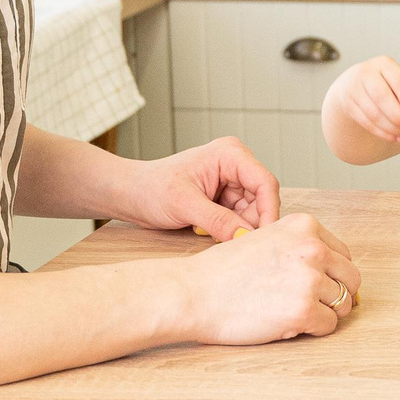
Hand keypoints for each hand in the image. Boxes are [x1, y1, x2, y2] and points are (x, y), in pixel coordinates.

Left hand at [112, 136, 280, 239]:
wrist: (130, 194)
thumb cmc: (151, 189)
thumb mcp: (185, 205)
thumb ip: (218, 221)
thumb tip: (246, 237)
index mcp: (230, 154)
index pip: (264, 182)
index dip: (269, 210)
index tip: (266, 237)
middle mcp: (235, 164)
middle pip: (261, 199)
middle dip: (251, 223)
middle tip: (238, 245)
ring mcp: (230, 181)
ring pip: (251, 211)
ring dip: (237, 228)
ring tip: (210, 234)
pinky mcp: (224, 197)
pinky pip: (238, 217)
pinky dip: (229, 229)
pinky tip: (207, 232)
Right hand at [180, 212, 361, 344]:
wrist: (193, 293)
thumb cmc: (224, 271)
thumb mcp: (267, 239)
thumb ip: (300, 249)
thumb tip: (336, 273)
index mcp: (305, 225)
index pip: (343, 254)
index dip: (331, 275)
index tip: (313, 286)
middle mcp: (313, 248)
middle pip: (351, 278)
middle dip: (335, 295)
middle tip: (310, 306)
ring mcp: (310, 279)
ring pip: (343, 304)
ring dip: (323, 313)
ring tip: (293, 314)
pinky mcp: (303, 310)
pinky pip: (329, 326)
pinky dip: (313, 330)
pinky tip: (288, 325)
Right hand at [327, 55, 399, 147]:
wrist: (352, 84)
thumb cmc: (383, 85)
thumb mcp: (399, 87)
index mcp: (385, 64)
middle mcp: (366, 73)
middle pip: (382, 97)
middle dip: (399, 117)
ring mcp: (354, 88)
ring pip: (373, 113)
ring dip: (390, 127)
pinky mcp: (347, 103)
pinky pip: (366, 122)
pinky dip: (381, 132)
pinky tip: (391, 135)